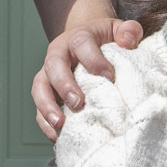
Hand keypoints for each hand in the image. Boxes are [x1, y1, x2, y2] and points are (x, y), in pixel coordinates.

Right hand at [32, 5, 144, 139]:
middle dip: (64, 85)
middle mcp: (58, 54)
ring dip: (47, 106)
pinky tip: (57, 136)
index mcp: (78, 37)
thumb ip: (128, 31)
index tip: (109, 76)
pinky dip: (44, 123)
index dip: (93, 59)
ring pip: (39, 88)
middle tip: (78, 103)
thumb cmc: (104, 40)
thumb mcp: (117, 30)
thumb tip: (128, 41)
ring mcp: (48, 74)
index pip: (81, 43)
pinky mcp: (45, 93)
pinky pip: (38, 108)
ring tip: (60, 124)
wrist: (84, 43)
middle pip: (54, 65)